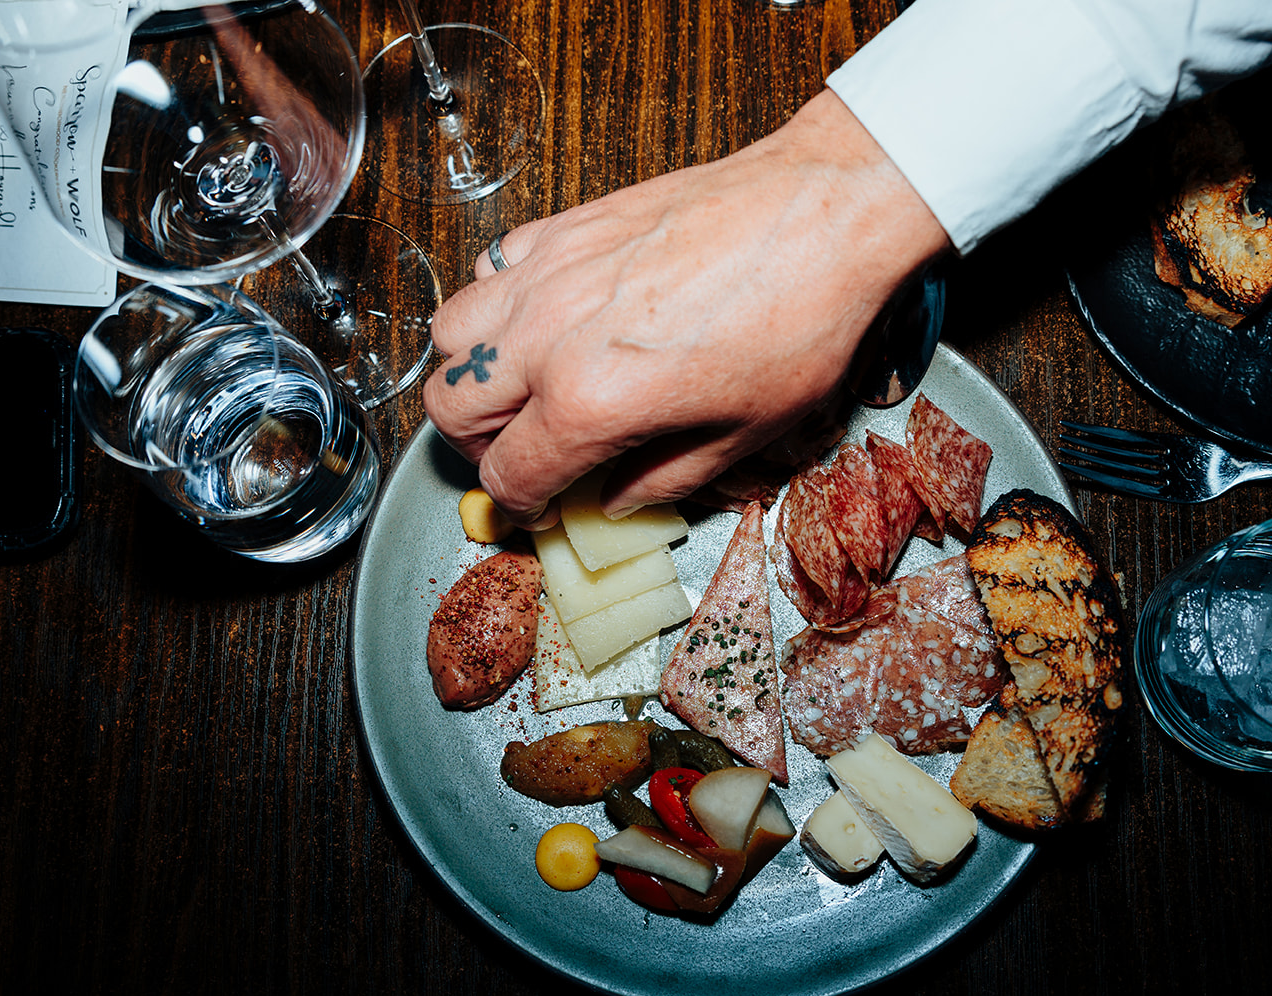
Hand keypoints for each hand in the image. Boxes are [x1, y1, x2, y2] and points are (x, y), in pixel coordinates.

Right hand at [424, 90, 949, 528]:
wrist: (823, 214)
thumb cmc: (799, 319)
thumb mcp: (744, 434)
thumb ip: (662, 480)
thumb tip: (615, 500)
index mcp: (591, 401)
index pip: (509, 476)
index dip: (523, 506)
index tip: (543, 505)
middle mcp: (548, 336)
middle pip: (450, 409)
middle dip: (479, 448)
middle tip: (525, 454)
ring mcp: (547, 273)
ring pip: (448, 337)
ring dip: (472, 375)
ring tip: (519, 389)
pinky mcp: (562, 228)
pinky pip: (488, 271)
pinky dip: (497, 305)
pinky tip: (543, 320)